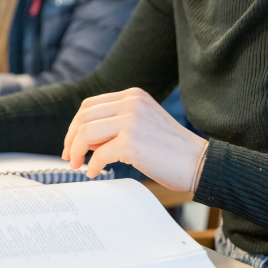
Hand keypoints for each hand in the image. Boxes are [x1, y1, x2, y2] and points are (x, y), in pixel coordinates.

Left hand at [62, 87, 208, 190]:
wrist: (197, 162)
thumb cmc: (172, 149)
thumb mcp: (143, 124)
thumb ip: (116, 125)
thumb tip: (84, 140)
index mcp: (134, 96)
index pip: (91, 105)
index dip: (75, 125)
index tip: (72, 143)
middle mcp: (132, 103)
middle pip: (84, 117)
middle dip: (71, 139)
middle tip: (70, 157)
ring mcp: (132, 121)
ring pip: (86, 133)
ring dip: (77, 151)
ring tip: (78, 165)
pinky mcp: (131, 142)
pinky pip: (99, 154)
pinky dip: (92, 165)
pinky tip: (95, 172)